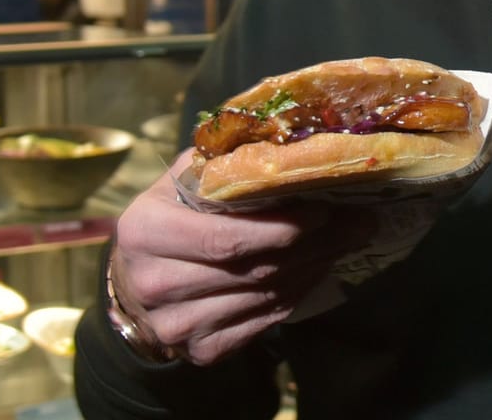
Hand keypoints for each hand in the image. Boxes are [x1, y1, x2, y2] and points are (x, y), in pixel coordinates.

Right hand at [110, 161, 367, 365]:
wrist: (133, 284)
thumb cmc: (165, 218)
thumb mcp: (179, 182)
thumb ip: (220, 164)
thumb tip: (283, 141)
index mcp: (145, 231)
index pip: (226, 237)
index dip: (282, 226)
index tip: (326, 208)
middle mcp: (156, 283)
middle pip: (253, 268)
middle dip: (315, 243)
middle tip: (358, 222)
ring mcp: (177, 324)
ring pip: (265, 296)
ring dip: (314, 268)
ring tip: (346, 241)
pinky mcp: (201, 350)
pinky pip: (264, 322)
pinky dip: (297, 295)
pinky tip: (317, 270)